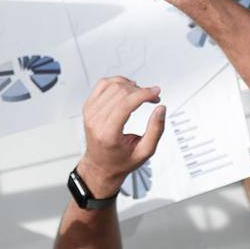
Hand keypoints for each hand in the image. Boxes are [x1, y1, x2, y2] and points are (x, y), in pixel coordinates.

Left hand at [78, 77, 166, 195]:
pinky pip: (102, 84)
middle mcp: (95, 121)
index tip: (156, 93)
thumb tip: (161, 109)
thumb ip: (155, 130)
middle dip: (141, 91)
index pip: (125, 105)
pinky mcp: (88, 106)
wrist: (100, 166)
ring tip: (141, 94)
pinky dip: (117, 82)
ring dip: (130, 86)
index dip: (143, 94)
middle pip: (120, 93)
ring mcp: (89, 112)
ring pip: (111, 85)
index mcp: (108, 134)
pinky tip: (127, 88)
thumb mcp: (144, 151)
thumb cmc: (121, 161)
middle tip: (153, 97)